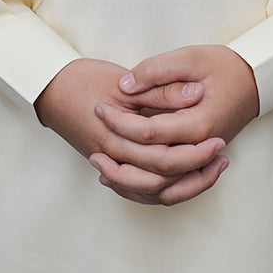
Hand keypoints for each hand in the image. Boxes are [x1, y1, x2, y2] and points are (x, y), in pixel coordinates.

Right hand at [34, 58, 226, 204]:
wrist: (51, 89)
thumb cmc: (84, 81)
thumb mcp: (125, 81)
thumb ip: (161, 91)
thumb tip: (196, 93)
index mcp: (118, 139)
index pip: (165, 157)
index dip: (196, 151)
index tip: (219, 138)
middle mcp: (114, 159)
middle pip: (162, 178)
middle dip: (196, 169)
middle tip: (221, 152)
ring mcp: (110, 165)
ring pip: (151, 191)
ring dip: (183, 184)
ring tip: (209, 168)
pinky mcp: (109, 164)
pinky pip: (137, 189)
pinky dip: (161, 188)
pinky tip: (180, 177)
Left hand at [92, 45, 258, 204]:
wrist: (254, 81)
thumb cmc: (225, 67)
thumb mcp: (192, 57)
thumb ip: (158, 71)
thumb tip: (126, 85)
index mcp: (200, 124)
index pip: (151, 133)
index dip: (121, 122)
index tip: (100, 107)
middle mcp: (202, 149)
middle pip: (155, 168)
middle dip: (119, 156)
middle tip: (94, 138)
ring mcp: (202, 160)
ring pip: (163, 188)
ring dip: (131, 183)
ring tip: (101, 168)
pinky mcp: (199, 163)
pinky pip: (172, 189)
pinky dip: (146, 190)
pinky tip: (125, 179)